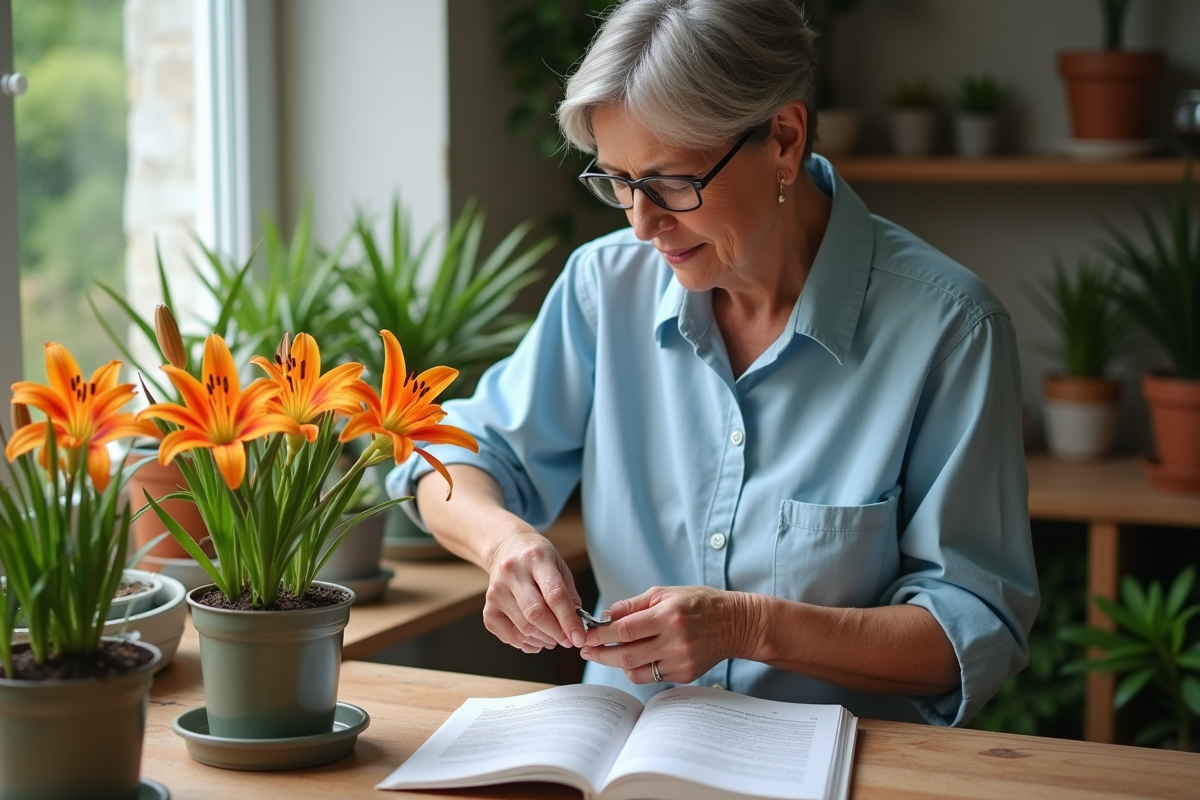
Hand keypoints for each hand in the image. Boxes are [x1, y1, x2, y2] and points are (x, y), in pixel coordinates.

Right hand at [484, 526, 586, 652]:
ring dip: (543, 639)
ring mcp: (497, 591)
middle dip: (556, 633)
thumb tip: (576, 625)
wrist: (505, 547)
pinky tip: (536, 637)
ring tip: (553, 636)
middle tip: (567, 639)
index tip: (578, 637)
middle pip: (535, 613)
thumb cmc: (535, 558)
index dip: (568, 620)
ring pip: (523, 628)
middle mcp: (512, 573)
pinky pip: (509, 636)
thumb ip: (569, 595)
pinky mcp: (488, 608)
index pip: (554, 594)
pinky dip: (526, 643)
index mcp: (536, 558)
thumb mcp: (559, 566)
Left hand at [580, 586, 763, 684]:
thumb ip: (633, 605)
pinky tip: (637, 657)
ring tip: (610, 654)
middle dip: (601, 654)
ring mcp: (681, 661)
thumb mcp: (665, 594)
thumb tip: (605, 617)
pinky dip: (639, 669)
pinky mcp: (685, 675)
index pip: (625, 630)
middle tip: (587, 651)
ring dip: (617, 664)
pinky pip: (652, 677)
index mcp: (668, 616)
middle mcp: (675, 641)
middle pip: (626, 656)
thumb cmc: (698, 603)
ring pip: (636, 672)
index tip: (586, 636)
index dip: (601, 636)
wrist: (734, 623)